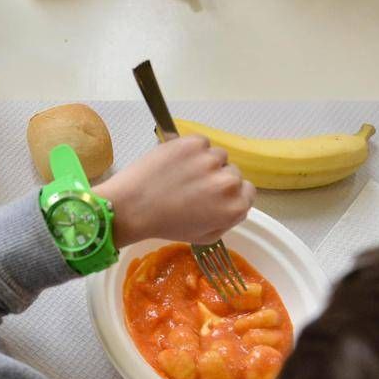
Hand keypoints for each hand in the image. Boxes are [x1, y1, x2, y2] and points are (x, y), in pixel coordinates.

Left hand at [95, 136, 254, 246]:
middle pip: (232, 172)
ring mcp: (210, 160)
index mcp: (234, 207)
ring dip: (204, 161)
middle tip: (192, 185)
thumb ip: (226, 220)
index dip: (230, 192)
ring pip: (217, 155)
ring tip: (181, 173)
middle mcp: (228, 182)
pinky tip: (175, 162)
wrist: (131, 207)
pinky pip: (201, 142)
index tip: (214, 193)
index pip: (248, 191)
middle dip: (216, 177)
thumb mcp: (203, 236)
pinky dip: (190, 149)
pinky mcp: (192, 143)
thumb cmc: (164, 225)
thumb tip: (235, 205)